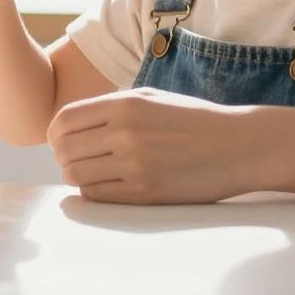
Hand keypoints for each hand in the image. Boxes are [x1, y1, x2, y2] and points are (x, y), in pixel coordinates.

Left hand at [46, 88, 260, 203]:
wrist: (239, 146)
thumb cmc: (193, 120)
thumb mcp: (151, 98)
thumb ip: (110, 109)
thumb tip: (69, 129)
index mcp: (125, 104)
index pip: (63, 121)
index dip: (55, 135)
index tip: (63, 142)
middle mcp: (125, 132)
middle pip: (64, 151)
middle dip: (64, 157)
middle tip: (78, 160)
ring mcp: (135, 164)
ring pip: (75, 176)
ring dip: (78, 177)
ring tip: (95, 174)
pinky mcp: (146, 193)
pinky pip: (98, 197)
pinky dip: (94, 193)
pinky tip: (109, 186)